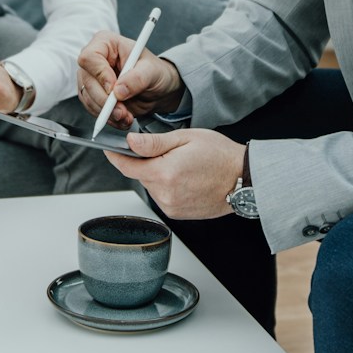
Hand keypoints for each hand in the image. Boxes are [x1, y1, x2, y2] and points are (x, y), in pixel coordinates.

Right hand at [76, 30, 183, 129]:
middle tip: (122, 111)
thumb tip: (118, 91)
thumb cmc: (155, 72)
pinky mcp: (92, 94)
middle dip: (104, 101)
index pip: (90, 57)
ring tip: (126, 116)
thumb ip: (137, 78)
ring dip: (107, 112)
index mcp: (105, 43)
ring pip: (88, 97)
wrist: (156, 89)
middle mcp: (94, 59)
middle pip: (87, 81)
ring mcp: (91, 77)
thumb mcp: (152, 72)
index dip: (100, 75)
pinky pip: (92, 108)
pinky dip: (107, 117)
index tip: (113, 89)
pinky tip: (122, 118)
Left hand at [104, 130, 244, 219]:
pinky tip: (186, 178)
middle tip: (168, 151)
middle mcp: (165, 195)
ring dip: (158, 175)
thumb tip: (129, 142)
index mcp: (164, 173)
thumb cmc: (220, 155)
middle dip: (146, 162)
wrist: (243, 179)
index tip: (109, 149)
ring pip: (152, 186)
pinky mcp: (178, 214)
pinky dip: (168, 186)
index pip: (127, 166)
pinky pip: (163, 196)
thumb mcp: (186, 138)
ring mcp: (171, 207)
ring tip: (182, 166)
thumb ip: (154, 142)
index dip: (115, 155)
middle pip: (140, 176)